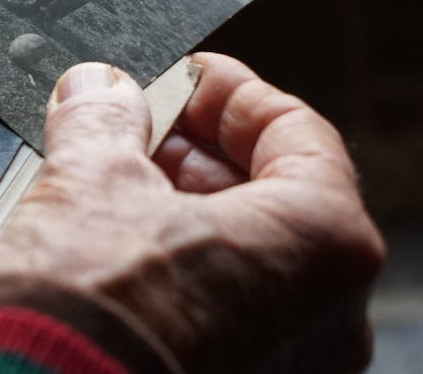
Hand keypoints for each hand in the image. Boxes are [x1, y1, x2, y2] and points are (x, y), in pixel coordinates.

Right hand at [0, 55, 383, 372]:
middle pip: (277, 196)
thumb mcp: (90, 179)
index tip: (177, 76)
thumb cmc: (89, 307)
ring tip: (113, 182)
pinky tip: (119, 248)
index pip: (295, 130)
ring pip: (251, 258)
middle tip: (135, 125)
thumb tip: (98, 89)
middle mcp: (332, 314)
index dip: (225, 91)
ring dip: (187, 210)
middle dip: (198, 152)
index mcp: (325, 242)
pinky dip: (186, 270)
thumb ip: (104, 117)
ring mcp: (293, 365)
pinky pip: (233, 312)